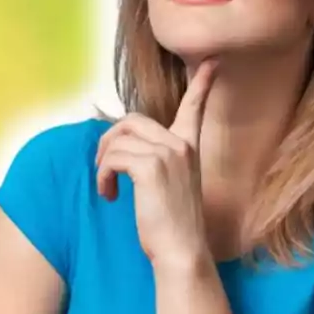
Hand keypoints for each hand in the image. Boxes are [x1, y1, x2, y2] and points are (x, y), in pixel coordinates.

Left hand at [95, 60, 218, 265]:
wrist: (181, 251)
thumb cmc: (170, 224)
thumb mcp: (167, 185)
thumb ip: (153, 160)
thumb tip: (122, 148)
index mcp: (188, 146)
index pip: (194, 108)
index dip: (201, 84)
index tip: (211, 62)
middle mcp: (180, 144)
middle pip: (130, 121)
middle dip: (107, 142)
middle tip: (104, 169)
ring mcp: (167, 154)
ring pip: (116, 141)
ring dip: (102, 164)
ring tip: (107, 188)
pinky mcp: (150, 167)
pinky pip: (112, 157)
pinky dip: (103, 175)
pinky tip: (109, 194)